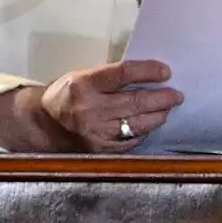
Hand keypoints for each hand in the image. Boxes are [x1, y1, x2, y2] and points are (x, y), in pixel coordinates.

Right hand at [40, 60, 182, 152]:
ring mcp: (96, 132)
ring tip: (168, 108)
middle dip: (161, 98)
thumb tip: (146, 75)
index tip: (166, 72)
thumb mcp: (83, 76)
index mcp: (85, 84)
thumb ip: (111, 77)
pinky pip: (130, 140)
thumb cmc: (68, 95)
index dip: (148, 72)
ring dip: (158, 116)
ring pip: (137, 124)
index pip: (123, 74)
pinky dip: (143, 131)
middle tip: (176, 95)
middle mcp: (90, 109)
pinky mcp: (101, 150)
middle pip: (135, 102)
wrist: (44, 125)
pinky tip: (150, 124)